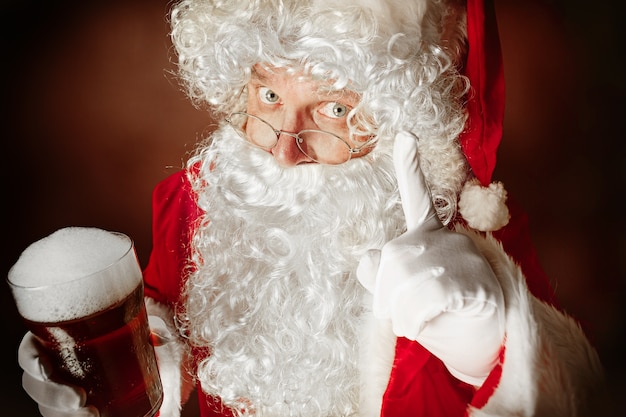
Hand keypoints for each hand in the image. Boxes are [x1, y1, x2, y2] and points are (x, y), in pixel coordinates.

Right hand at [18, 316, 170, 416]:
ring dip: (63, 414)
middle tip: (79, 400)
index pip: (30, 351)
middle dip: (52, 396)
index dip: (31, 360)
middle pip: (35, 385)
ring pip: (48, 408)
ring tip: (92, 415)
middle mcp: (53, 367)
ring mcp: (61, 390)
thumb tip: (159, 338)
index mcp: (57, 340)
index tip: (45, 368)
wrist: (146, 360)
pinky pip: (64, 416)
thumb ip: (152, 330)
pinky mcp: (73, 408)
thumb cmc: (133, 336)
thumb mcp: (143, 328)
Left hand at [357, 132, 504, 384]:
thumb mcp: (402, 295)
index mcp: (431, 236)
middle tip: (393, 315)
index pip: (418, 198)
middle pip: (393, 256)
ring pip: (408, 278)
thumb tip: (365, 259)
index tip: (406, 134)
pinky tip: (426, 324)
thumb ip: (379, 274)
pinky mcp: (477, 283)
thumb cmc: (440, 315)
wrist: (485, 342)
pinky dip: (416, 318)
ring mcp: (465, 259)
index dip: (410, 167)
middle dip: (384, 293)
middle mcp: (449, 239)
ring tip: (413, 323)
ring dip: (400, 311)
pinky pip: (430, 297)